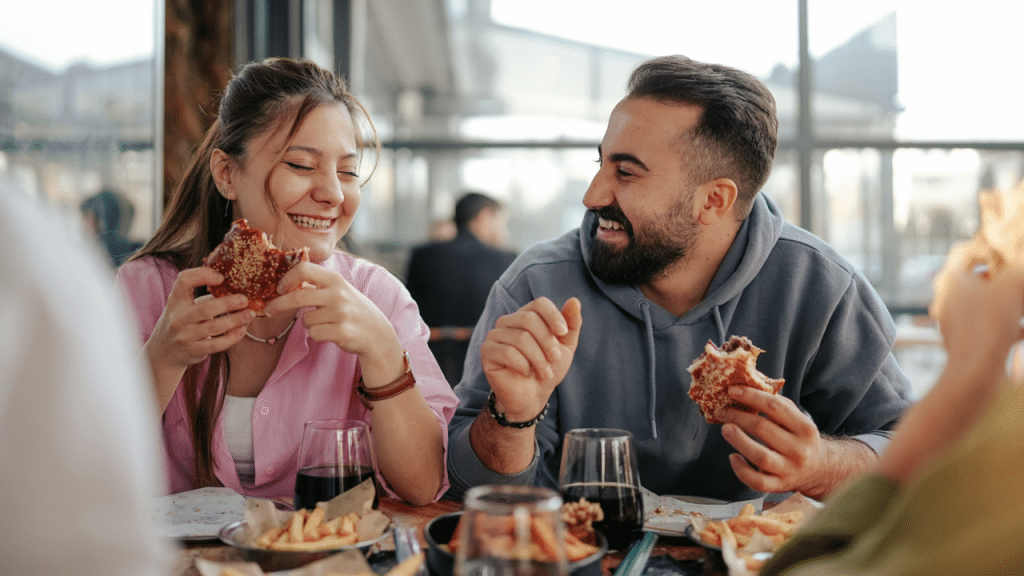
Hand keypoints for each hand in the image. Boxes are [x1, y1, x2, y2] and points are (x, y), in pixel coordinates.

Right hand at [146, 266, 254, 369]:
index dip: (202, 275)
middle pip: (205, 309)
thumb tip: (238, 290)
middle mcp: (178, 317)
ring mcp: (184, 336)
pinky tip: (241, 331)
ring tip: (249, 315)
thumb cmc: (183, 321)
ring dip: (234, 321)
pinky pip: (215, 345)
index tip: (221, 277)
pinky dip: (231, 338)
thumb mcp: (186, 305)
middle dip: (227, 304)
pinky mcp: (192, 350)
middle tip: (244, 300)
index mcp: (176, 299)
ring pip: (213, 328)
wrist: (164, 351)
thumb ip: (207, 297)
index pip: (184, 280)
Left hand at [264, 262, 401, 364]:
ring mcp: (340, 313)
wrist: (377, 333)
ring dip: (310, 324)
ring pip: (306, 320)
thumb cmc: (352, 310)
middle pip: (297, 297)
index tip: (280, 288)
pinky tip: (331, 333)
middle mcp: (338, 294)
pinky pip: (314, 334)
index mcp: (335, 280)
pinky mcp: (341, 331)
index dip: (287, 278)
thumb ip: (317, 285)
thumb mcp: (339, 291)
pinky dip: (317, 335)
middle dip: (278, 304)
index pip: (304, 269)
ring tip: (326, 323)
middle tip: (269, 310)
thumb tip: (285, 283)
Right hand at [480, 297, 581, 421]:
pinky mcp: (487, 351)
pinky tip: (527, 373)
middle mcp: (508, 321)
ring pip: (520, 338)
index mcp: (526, 315)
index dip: (553, 316)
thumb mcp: (566, 347)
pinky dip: (524, 366)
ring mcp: (495, 335)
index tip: (563, 334)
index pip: (539, 303)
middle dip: (547, 341)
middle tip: (554, 359)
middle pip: (529, 319)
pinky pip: (508, 353)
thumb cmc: (547, 369)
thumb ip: (571, 324)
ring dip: (538, 359)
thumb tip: (574, 300)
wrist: (533, 396)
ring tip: (544, 372)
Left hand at [714, 386, 853, 497]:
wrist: (819, 470)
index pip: (775, 407)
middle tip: (721, 410)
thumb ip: (776, 404)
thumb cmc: (799, 438)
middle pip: (763, 429)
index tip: (732, 391)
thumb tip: (745, 388)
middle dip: (738, 417)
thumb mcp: (796, 419)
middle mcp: (799, 450)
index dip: (751, 396)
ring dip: (739, 441)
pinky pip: (757, 481)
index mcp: (804, 428)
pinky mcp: (779, 486)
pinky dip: (741, 470)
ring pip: (760, 456)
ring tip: (725, 428)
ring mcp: (789, 470)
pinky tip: (733, 457)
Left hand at [930, 241, 1023, 374]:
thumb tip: (1019, 274)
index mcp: (949, 279)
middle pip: (979, 280)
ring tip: (1022, 304)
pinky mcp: (967, 342)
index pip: (964, 252)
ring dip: (1011, 304)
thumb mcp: (1013, 285)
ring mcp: (955, 321)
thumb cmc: (990, 320)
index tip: (1009, 255)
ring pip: (988, 305)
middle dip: (1005, 280)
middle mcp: (947, 298)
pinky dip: (1012, 327)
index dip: (988, 249)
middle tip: (1020, 281)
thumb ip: (1019, 272)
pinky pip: (993, 328)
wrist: (976, 371)